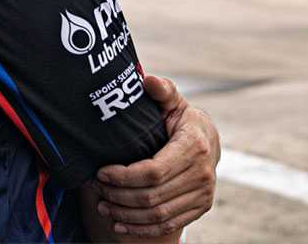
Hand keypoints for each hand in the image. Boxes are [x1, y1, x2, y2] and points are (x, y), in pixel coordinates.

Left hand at [94, 74, 219, 237]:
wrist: (209, 141)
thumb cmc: (183, 120)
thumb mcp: (173, 102)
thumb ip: (162, 91)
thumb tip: (148, 80)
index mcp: (194, 146)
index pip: (152, 171)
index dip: (123, 176)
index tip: (101, 171)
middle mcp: (202, 173)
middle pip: (151, 196)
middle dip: (119, 196)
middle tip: (98, 190)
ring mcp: (204, 193)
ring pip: (157, 214)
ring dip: (126, 215)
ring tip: (103, 206)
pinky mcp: (201, 207)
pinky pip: (168, 225)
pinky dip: (141, 229)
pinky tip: (120, 224)